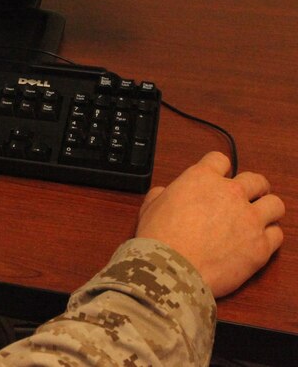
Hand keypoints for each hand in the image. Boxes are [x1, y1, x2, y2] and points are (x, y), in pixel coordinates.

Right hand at [136, 151, 284, 296]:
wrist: (171, 269)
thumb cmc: (159, 238)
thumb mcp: (151, 206)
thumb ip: (163, 194)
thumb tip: (165, 194)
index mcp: (202, 178)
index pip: (220, 160)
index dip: (219, 169)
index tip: (220, 177)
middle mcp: (231, 193)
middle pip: (256, 180)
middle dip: (254, 188)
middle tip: (250, 197)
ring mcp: (250, 219)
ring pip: (275, 204)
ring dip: (267, 209)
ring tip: (259, 219)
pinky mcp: (261, 245)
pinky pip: (277, 234)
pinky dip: (269, 236)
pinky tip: (258, 241)